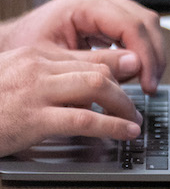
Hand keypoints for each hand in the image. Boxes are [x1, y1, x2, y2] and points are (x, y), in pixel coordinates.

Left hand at [0, 0, 163, 92]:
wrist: (5, 44)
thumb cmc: (21, 49)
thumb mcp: (55, 60)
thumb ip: (95, 62)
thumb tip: (135, 66)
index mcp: (84, 4)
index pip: (131, 25)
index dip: (146, 54)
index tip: (148, 81)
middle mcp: (98, 0)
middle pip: (145, 21)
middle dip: (153, 55)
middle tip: (152, 84)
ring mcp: (104, 6)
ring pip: (145, 24)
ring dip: (150, 53)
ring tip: (146, 81)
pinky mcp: (105, 18)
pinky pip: (134, 31)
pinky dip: (140, 51)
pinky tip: (136, 71)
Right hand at [0, 45, 144, 156]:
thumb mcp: (14, 81)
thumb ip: (45, 77)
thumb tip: (81, 85)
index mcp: (34, 55)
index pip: (87, 58)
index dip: (113, 72)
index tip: (126, 85)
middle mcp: (38, 67)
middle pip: (98, 69)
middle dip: (124, 87)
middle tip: (136, 103)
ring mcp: (36, 91)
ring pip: (97, 86)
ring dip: (123, 105)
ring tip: (134, 120)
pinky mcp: (34, 119)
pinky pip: (85, 119)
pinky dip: (112, 126)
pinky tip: (125, 132)